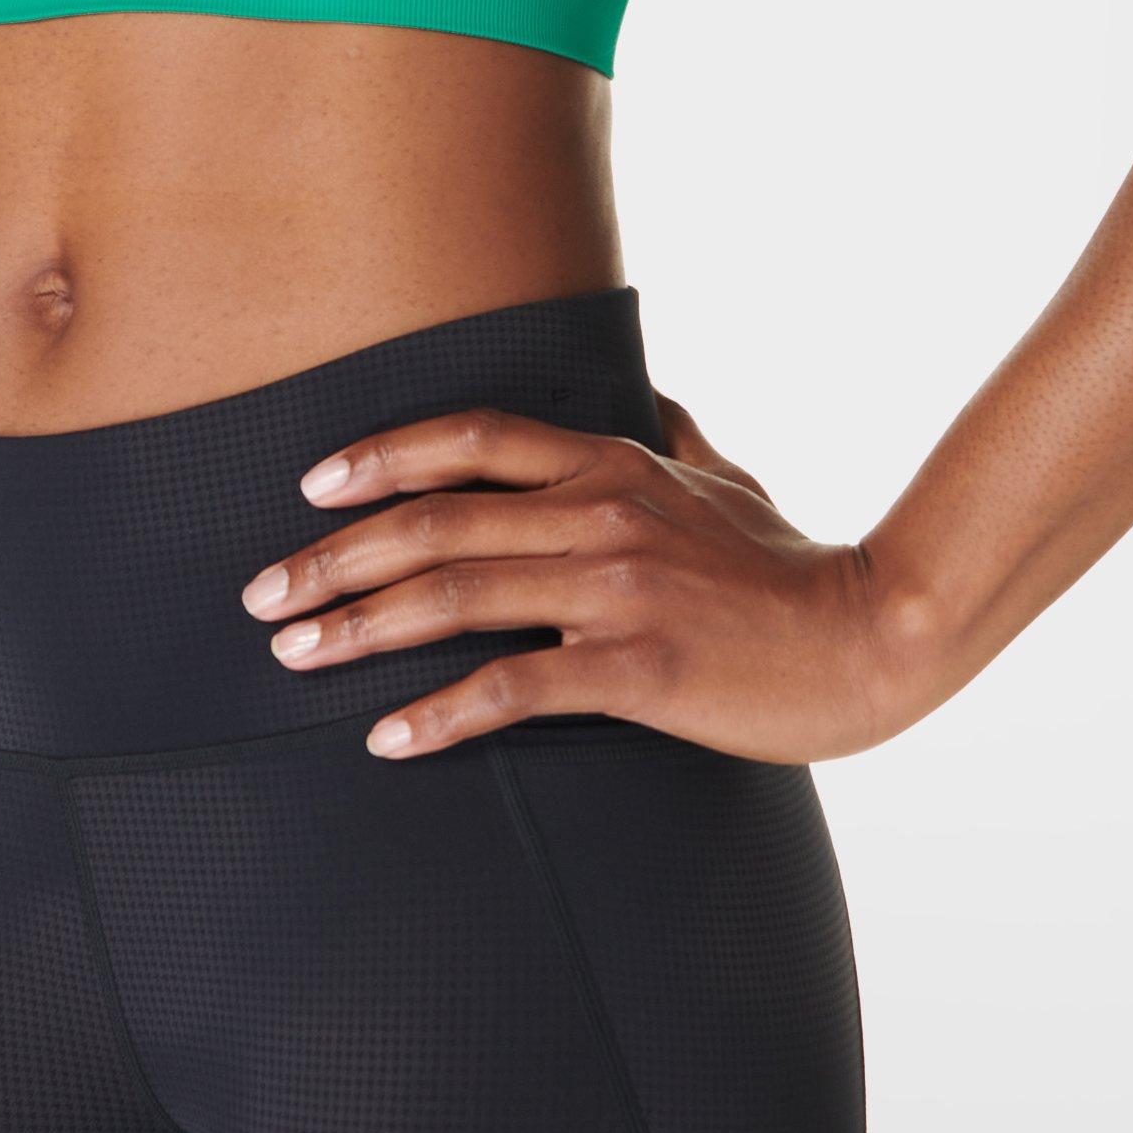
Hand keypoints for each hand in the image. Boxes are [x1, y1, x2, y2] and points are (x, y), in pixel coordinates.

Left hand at [235, 387, 892, 763]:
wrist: (869, 637)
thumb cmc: (789, 565)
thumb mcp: (728, 475)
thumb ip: (675, 434)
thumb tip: (654, 395)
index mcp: (610, 463)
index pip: (470, 440)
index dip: (382, 457)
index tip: (310, 484)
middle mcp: (600, 512)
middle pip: (435, 521)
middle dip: (333, 557)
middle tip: (262, 594)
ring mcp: (618, 587)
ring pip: (456, 597)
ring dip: (361, 627)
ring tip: (293, 654)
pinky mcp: (639, 666)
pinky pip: (514, 688)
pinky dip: (441, 713)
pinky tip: (387, 737)